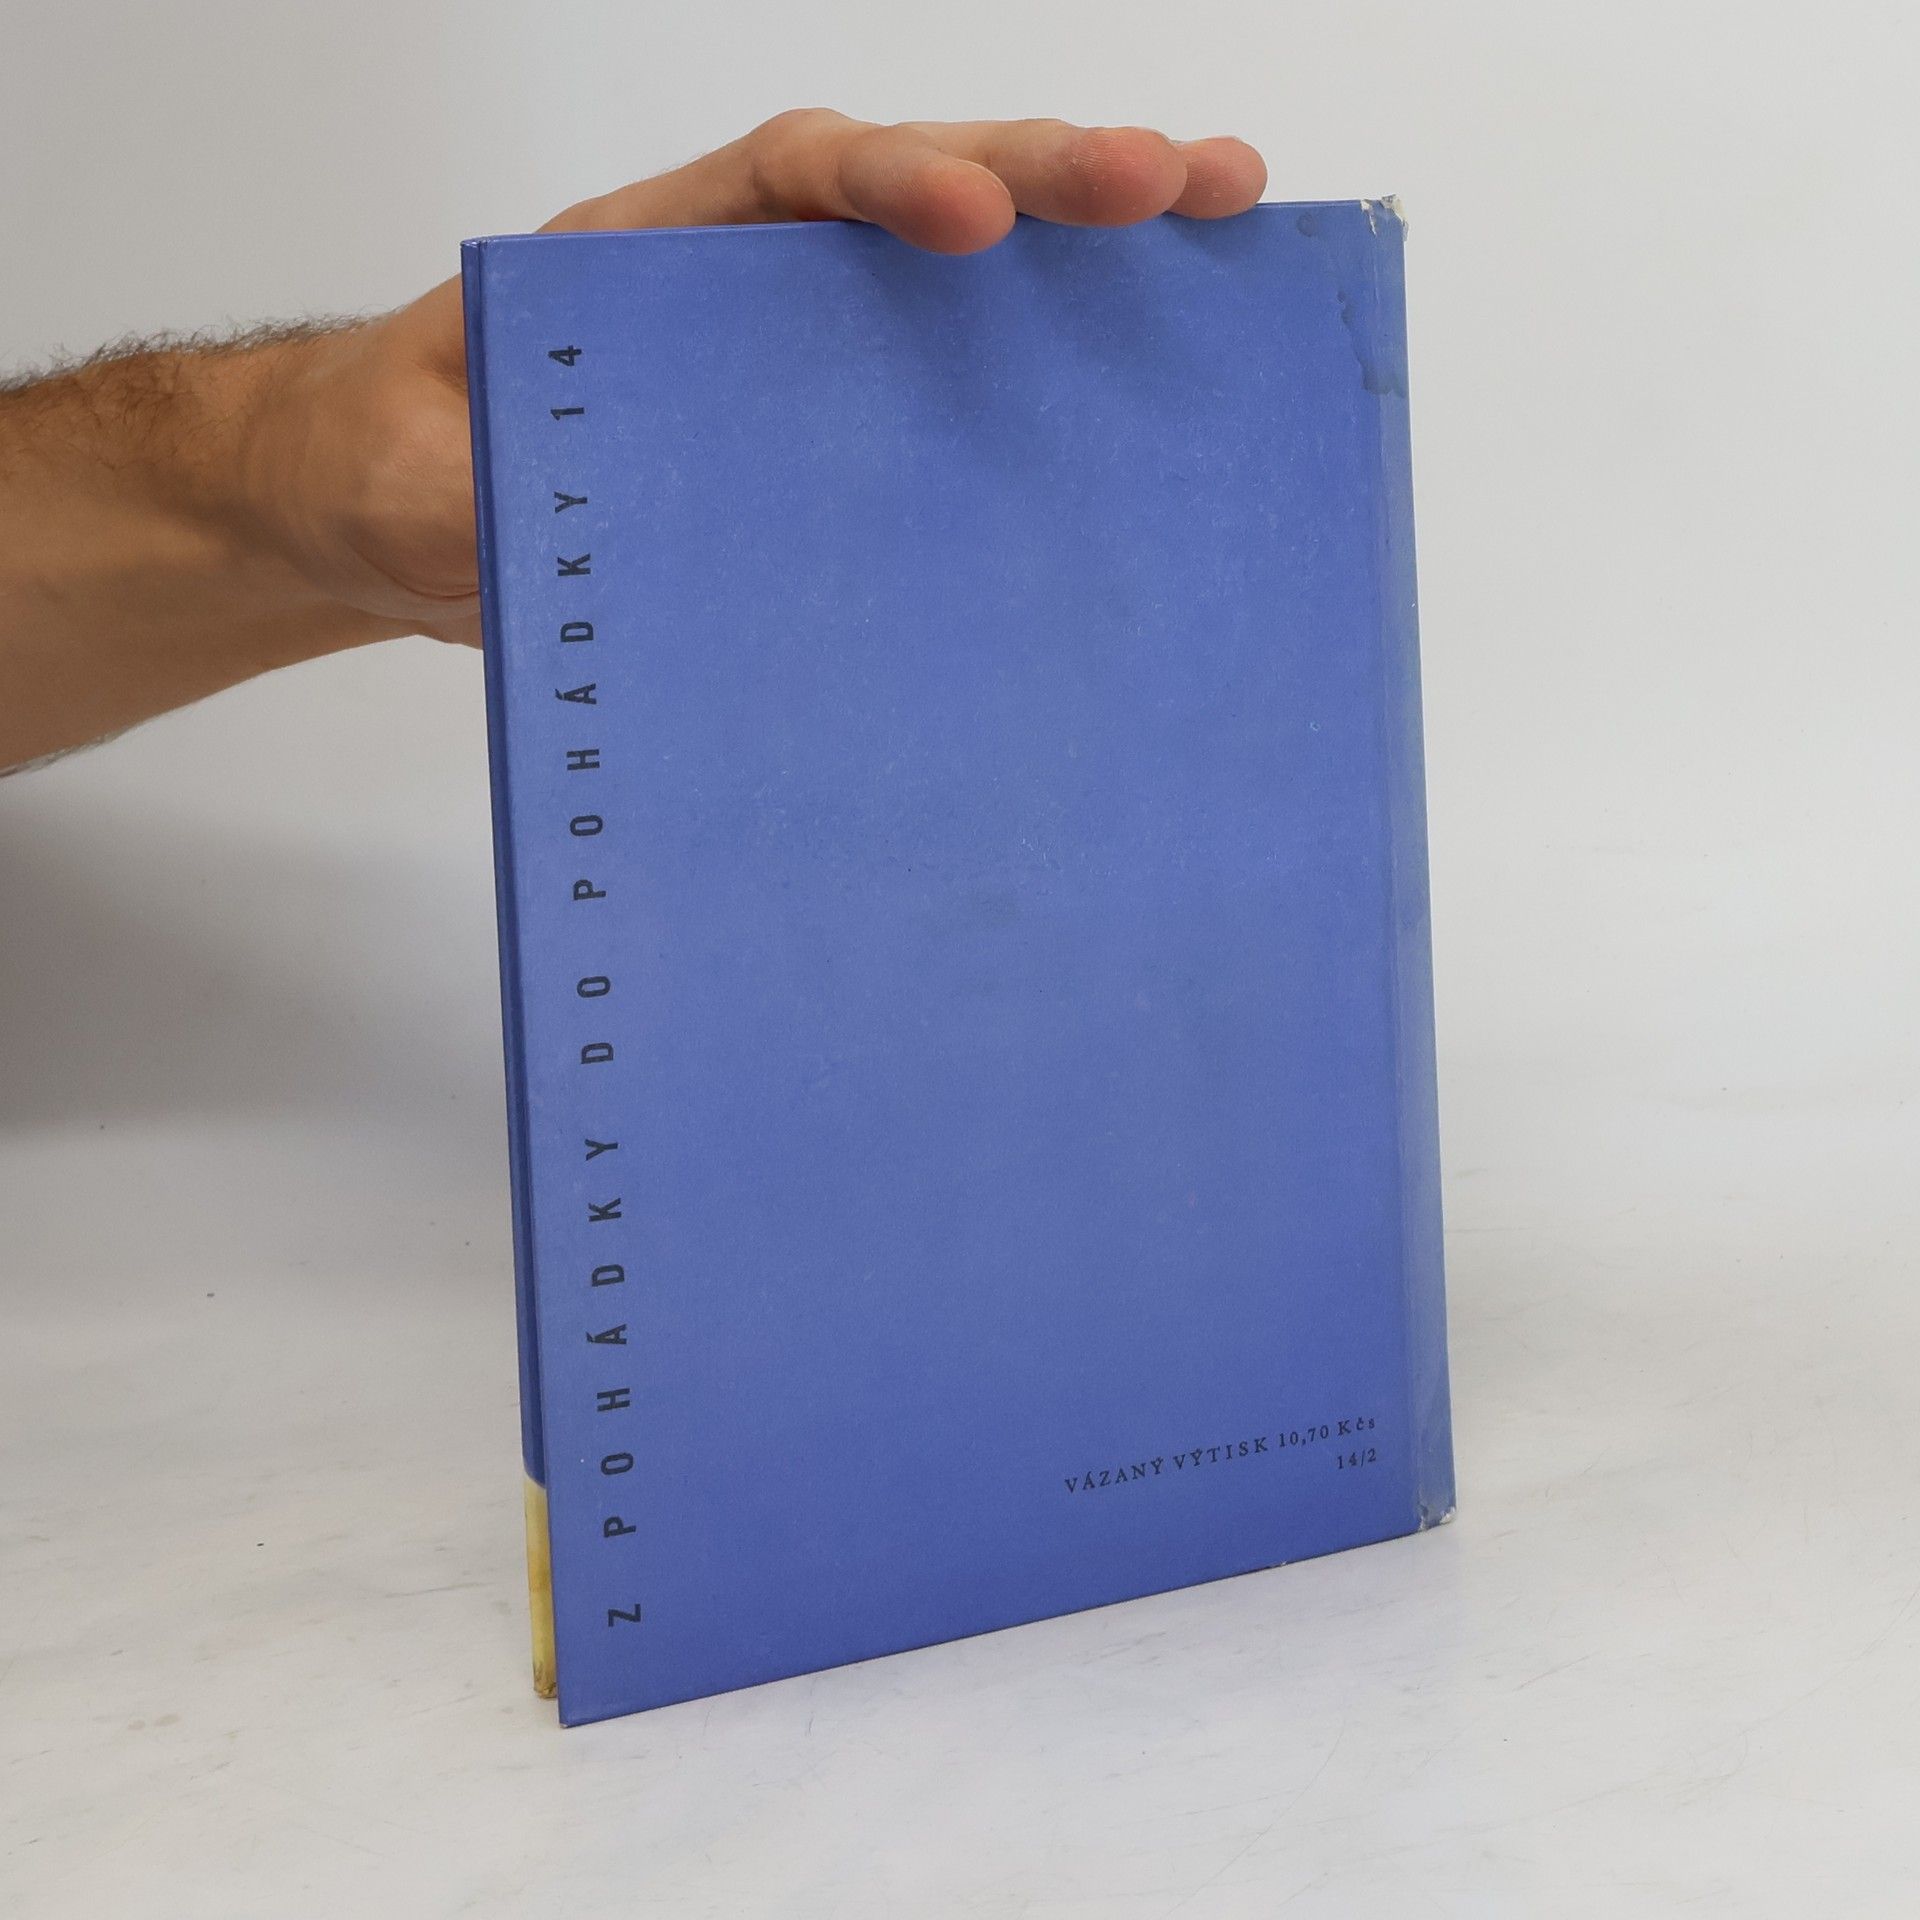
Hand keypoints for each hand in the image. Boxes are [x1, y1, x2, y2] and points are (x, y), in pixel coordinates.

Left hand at [256, 112, 1267, 648]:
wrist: (399, 519)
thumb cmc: (411, 466)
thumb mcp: (424, 475)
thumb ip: (487, 479)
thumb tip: (576, 511)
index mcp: (657, 258)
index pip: (790, 180)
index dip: (888, 181)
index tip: (972, 216)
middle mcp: (752, 286)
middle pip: (917, 196)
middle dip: (1050, 178)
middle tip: (1181, 184)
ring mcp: (804, 361)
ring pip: (962, 282)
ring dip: (1091, 255)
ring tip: (1228, 231)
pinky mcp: (831, 445)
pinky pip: (950, 391)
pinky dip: (1050, 372)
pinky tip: (1147, 378)